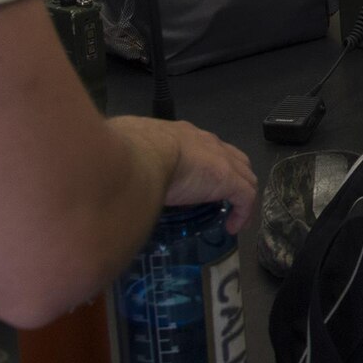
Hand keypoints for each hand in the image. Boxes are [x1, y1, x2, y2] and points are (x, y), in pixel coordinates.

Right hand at [111, 116, 258, 233]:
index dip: (207, 165)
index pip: (205, 148)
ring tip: (232, 216)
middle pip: (233, 159)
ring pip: (244, 176)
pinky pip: (245, 197)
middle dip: (233, 178)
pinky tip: (232, 227)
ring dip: (240, 195)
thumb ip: (132, 162)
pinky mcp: (228, 179)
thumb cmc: (127, 152)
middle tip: (222, 200)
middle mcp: (207, 143)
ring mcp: (221, 160)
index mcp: (183, 135)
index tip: (199, 184)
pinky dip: (242, 212)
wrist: (140, 155)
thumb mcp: (130, 152)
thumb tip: (117, 175)